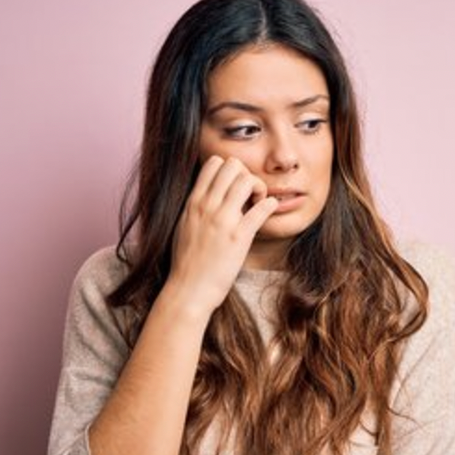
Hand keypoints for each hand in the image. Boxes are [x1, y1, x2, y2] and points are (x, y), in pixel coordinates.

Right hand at [167, 155, 278, 313]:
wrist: (188, 290)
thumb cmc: (187, 263)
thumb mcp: (184, 227)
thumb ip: (196, 209)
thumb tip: (208, 197)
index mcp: (193, 203)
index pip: (213, 163)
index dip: (230, 170)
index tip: (235, 189)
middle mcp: (207, 207)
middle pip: (233, 165)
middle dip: (246, 175)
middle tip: (250, 196)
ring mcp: (223, 221)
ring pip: (247, 180)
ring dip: (259, 188)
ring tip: (257, 205)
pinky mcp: (238, 238)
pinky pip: (262, 208)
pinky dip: (270, 205)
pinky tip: (268, 212)